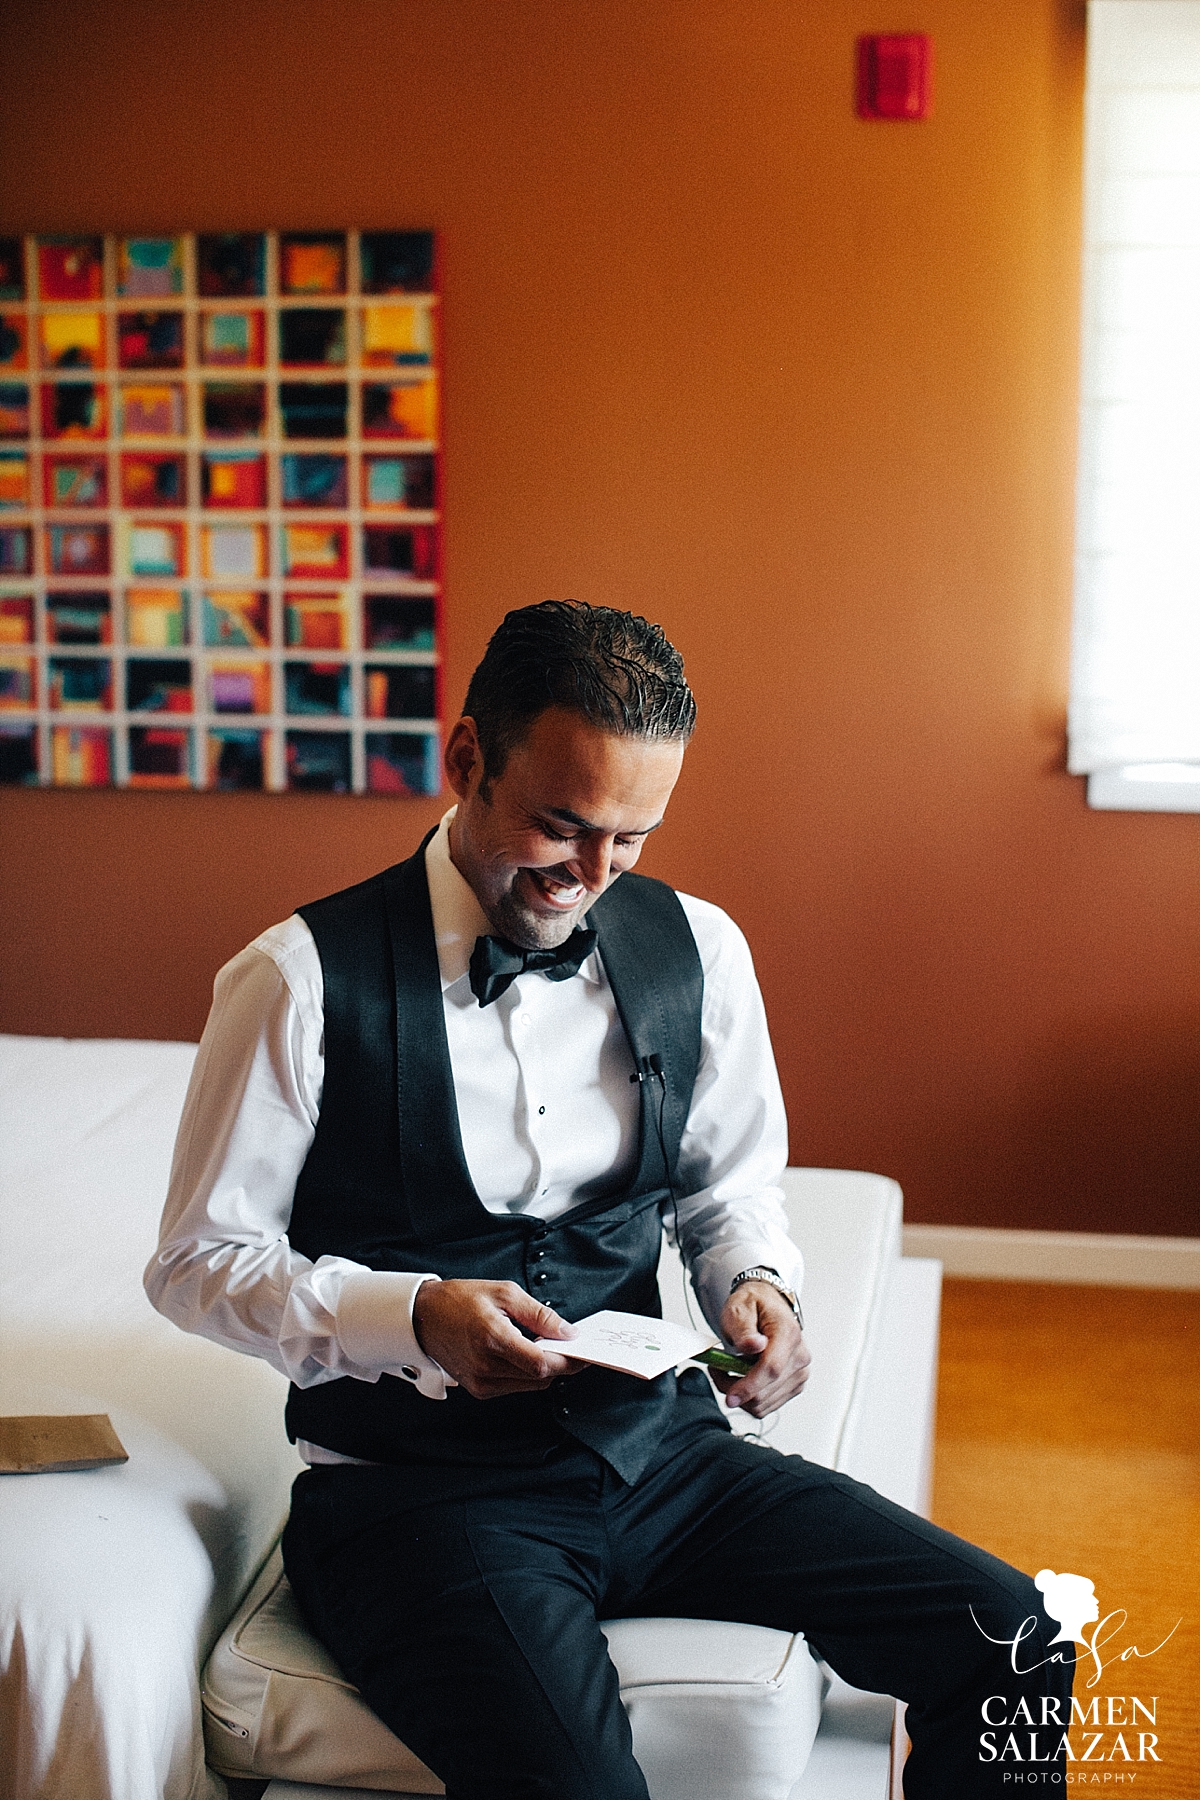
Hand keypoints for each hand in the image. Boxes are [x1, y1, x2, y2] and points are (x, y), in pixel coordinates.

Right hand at [412, 1279, 581, 1399]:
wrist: (422, 1317)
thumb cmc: (459, 1300)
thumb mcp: (504, 1293)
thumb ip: (540, 1314)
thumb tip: (568, 1332)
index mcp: (493, 1339)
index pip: (542, 1364)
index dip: (568, 1361)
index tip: (583, 1353)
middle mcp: (486, 1367)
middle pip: (540, 1378)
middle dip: (560, 1363)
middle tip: (568, 1345)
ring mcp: (481, 1382)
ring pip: (530, 1385)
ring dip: (544, 1369)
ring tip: (544, 1345)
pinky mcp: (478, 1389)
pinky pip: (515, 1386)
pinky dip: (526, 1373)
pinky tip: (524, 1354)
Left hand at [712, 1281, 810, 1419]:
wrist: (766, 1306)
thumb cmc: (754, 1305)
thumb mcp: (739, 1308)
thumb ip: (744, 1329)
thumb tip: (753, 1345)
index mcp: (788, 1333)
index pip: (772, 1368)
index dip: (749, 1386)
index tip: (730, 1397)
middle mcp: (799, 1356)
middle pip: (766, 1391)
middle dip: (734, 1388)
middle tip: (717, 1367)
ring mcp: (799, 1373)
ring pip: (764, 1403)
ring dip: (740, 1394)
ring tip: (728, 1370)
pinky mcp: (794, 1386)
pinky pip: (766, 1406)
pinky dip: (749, 1398)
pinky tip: (741, 1379)